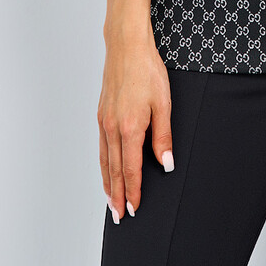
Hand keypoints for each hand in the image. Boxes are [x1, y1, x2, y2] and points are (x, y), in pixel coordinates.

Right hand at [96, 27, 174, 220]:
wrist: (126, 48)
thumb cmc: (147, 71)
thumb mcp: (164, 103)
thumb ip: (163, 136)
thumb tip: (165, 163)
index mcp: (130, 128)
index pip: (131, 169)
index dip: (134, 192)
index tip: (135, 209)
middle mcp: (113, 128)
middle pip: (114, 170)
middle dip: (117, 196)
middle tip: (119, 217)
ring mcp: (104, 122)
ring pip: (104, 161)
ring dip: (107, 184)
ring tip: (111, 202)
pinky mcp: (101, 115)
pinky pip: (101, 147)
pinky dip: (103, 165)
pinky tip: (106, 170)